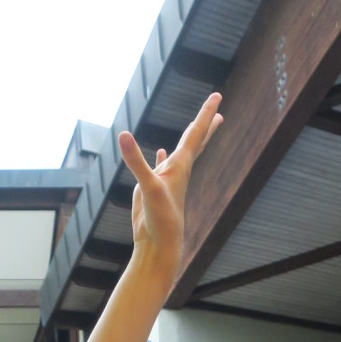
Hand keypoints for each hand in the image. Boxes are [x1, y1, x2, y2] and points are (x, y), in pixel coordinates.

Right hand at [117, 93, 222, 287]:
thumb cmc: (160, 220)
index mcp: (181, 166)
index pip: (196, 134)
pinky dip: (162, 157)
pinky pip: (160, 166)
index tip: (217, 96)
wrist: (158, 245)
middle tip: (217, 105)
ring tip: (194, 126)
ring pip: (180, 153)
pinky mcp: (154, 189)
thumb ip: (135, 162)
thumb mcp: (147, 187)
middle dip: (205, 122)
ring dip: (188, 138)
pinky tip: (162, 152)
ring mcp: (166, 179)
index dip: (206, 114)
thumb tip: (123, 135)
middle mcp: (177, 171)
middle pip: (195, 140)